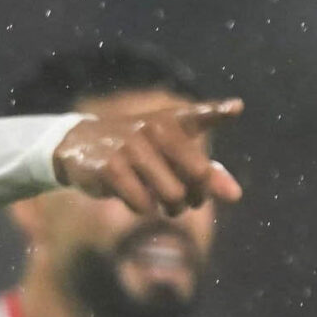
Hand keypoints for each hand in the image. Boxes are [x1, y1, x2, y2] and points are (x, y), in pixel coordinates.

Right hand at [53, 98, 244, 214]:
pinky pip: (144, 204)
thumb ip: (207, 172)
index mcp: (171, 121)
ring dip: (171, 207)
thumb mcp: (171, 153)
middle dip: (196, 195)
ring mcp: (130, 147)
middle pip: (198, 175)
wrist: (80, 144)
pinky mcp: (110, 168)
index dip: (218, 112)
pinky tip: (131, 194)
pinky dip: (142, 207)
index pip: (198, 115)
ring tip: (162, 201)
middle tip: (186, 198)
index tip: (236, 108)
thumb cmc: (138, 150)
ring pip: (173, 196)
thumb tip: (235, 195)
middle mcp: (153, 129)